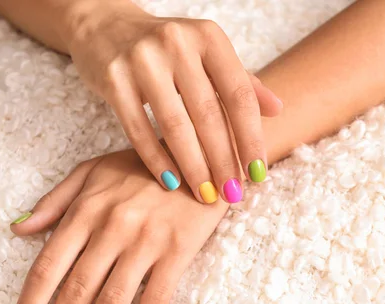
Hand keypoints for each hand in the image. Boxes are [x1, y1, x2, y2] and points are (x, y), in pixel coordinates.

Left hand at [4, 149, 228, 303]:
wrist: (200, 155)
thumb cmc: (143, 165)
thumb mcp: (93, 170)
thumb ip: (55, 200)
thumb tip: (18, 228)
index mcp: (86, 209)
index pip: (48, 267)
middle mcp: (112, 227)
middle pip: (76, 291)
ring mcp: (147, 241)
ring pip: (112, 301)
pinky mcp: (178, 251)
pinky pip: (156, 297)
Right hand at [65, 1, 281, 203]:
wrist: (106, 28)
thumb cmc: (166, 49)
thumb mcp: (206, 54)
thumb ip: (241, 81)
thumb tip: (278, 109)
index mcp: (209, 37)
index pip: (239, 95)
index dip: (251, 138)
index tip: (258, 174)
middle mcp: (177, 43)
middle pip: (209, 114)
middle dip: (224, 161)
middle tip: (232, 194)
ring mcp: (142, 60)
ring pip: (174, 126)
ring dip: (194, 167)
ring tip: (206, 195)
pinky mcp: (113, 79)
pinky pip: (138, 130)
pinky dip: (156, 160)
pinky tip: (171, 183)